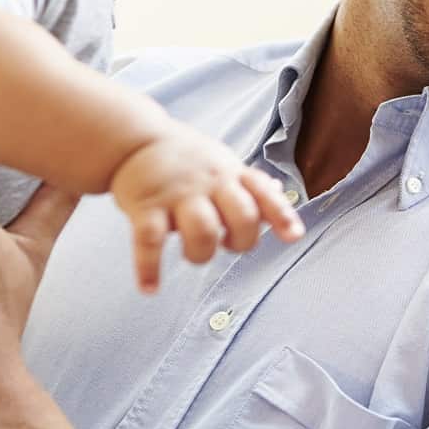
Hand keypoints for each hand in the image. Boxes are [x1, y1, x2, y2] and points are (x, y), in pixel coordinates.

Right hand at [112, 127, 304, 292]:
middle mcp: (209, 184)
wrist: (134, 141)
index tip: (294, 236)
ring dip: (202, 254)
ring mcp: (177, 195)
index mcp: (230, 174)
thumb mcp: (222, 163)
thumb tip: (281, 193)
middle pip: (242, 215)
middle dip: (242, 240)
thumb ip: (249, 183)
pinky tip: (150, 288)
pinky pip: (149, 241)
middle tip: (228, 243)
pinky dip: (149, 269)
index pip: (263, 192)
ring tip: (194, 254)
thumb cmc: (186, 159)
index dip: (281, 214)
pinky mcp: (145, 207)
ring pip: (203, 231)